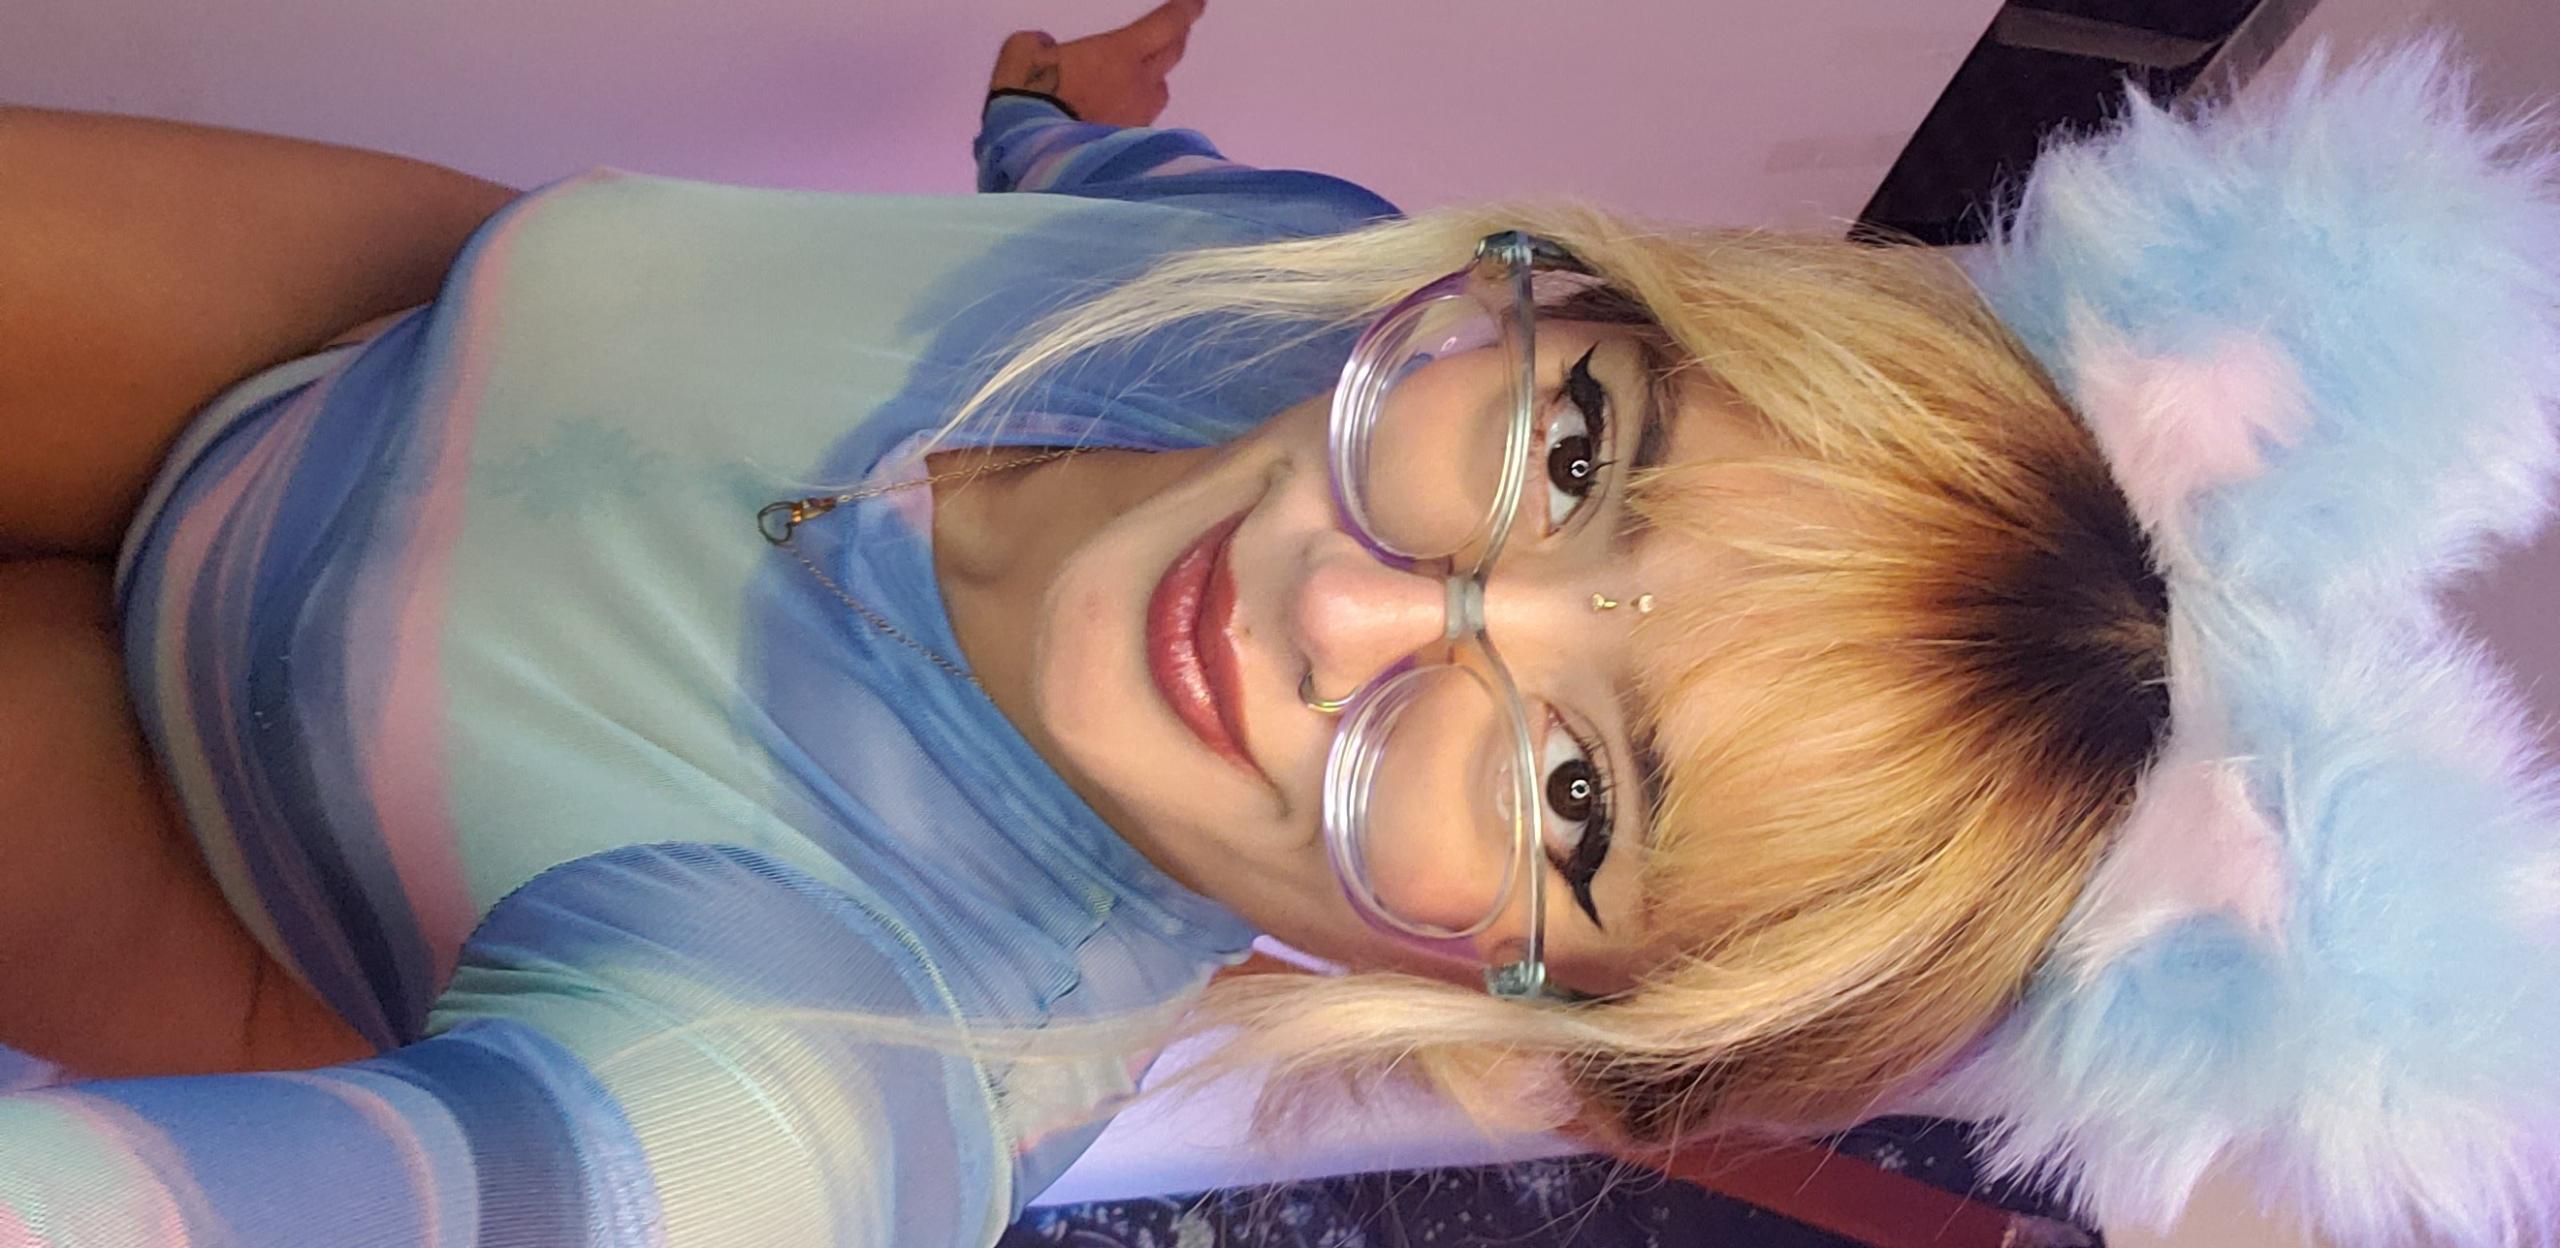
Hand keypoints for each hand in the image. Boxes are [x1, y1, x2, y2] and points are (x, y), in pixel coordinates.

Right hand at [986, 0, 1204, 128]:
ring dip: (1155, 79)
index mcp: (1119, 53)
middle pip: (1171, 55)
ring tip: (1143, 77)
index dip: (1185, 10)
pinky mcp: (1129, 145)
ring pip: (1159, 92)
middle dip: (1175, 39)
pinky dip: (1135, 111)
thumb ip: (1041, 43)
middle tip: (1175, 31)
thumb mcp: (1022, 51)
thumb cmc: (1029, 97)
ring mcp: (1137, 118)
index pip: (1166, 25)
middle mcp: (1138, 84)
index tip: (1198, 3)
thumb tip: (1046, 46)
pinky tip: (1117, 114)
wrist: (1033, 155)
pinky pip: (1142, 120)